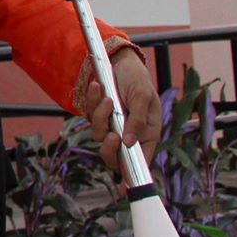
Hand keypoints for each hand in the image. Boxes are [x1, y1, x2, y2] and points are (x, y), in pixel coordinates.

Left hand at [86, 47, 161, 175]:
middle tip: (111, 134)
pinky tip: (97, 87)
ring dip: (101, 115)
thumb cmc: (137, 78)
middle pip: (114, 156)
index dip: (133, 173)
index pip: (140, 161)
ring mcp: (111, 125)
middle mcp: (128, 133)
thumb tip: (130, 143)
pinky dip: (92, 102)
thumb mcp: (142, 96)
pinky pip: (89, 116)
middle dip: (109, 148)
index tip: (124, 175)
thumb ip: (137, 120)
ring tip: (108, 97)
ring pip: (99, 134)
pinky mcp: (97, 115)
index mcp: (147, 133)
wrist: (119, 60)